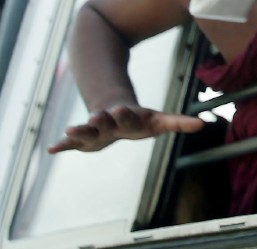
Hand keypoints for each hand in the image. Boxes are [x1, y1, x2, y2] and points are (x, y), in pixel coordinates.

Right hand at [47, 104, 203, 153]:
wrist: (113, 109)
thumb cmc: (140, 119)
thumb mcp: (159, 122)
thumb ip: (179, 123)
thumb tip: (205, 124)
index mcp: (130, 118)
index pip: (130, 116)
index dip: (126, 114)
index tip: (121, 108)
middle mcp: (111, 122)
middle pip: (107, 120)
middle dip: (103, 118)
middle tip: (97, 115)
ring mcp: (96, 129)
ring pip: (87, 130)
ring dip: (80, 130)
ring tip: (69, 130)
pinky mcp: (85, 139)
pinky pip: (72, 143)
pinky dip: (62, 146)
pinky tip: (51, 150)